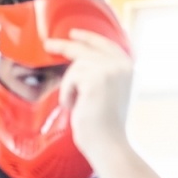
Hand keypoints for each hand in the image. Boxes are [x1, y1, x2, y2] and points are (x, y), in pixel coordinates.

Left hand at [44, 30, 133, 165]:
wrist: (108, 144)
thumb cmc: (104, 127)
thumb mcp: (109, 94)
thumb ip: (102, 75)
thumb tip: (81, 62)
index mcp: (128, 68)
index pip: (107, 44)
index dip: (89, 37)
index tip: (73, 34)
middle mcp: (123, 65)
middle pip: (87, 49)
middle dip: (65, 46)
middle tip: (48, 45)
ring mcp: (111, 70)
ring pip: (76, 66)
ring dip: (69, 87)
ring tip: (76, 105)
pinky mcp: (97, 78)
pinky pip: (70, 78)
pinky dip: (67, 94)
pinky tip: (76, 107)